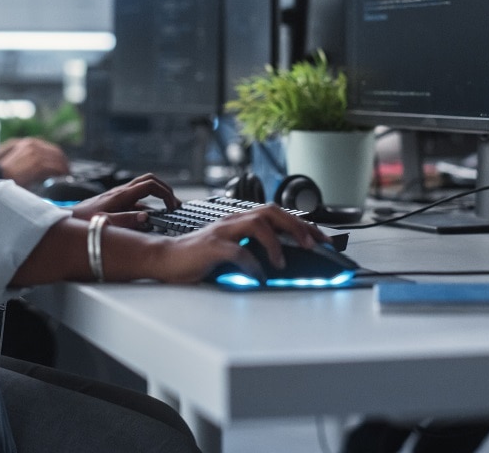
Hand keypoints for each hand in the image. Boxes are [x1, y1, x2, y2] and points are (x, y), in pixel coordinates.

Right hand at [0, 137, 69, 187]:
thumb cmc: (5, 170)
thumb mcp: (16, 155)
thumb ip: (29, 154)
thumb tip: (43, 160)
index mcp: (29, 142)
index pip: (51, 148)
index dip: (59, 158)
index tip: (63, 165)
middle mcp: (34, 145)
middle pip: (57, 153)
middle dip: (64, 163)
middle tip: (67, 172)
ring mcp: (36, 154)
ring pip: (58, 160)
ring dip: (64, 169)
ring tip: (66, 176)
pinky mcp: (37, 164)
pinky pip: (55, 168)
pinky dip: (61, 173)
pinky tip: (62, 178)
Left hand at [71, 173, 179, 229]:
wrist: (67, 220)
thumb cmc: (83, 222)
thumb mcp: (105, 223)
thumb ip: (126, 220)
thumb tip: (146, 216)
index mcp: (121, 195)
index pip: (150, 185)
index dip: (165, 193)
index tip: (172, 206)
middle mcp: (121, 192)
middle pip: (149, 180)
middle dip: (165, 189)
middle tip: (174, 203)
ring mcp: (118, 195)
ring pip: (143, 188)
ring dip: (157, 196)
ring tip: (167, 211)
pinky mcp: (115, 201)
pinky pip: (136, 199)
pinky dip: (147, 205)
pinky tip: (148, 218)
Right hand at [151, 204, 328, 283]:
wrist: (164, 259)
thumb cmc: (198, 257)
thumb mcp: (232, 252)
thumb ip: (253, 251)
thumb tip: (285, 263)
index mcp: (240, 221)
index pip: (278, 214)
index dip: (303, 224)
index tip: (324, 239)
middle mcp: (233, 221)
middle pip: (271, 211)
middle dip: (296, 226)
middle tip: (313, 245)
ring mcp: (221, 232)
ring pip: (256, 224)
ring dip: (275, 242)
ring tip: (283, 262)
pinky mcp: (210, 247)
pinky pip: (235, 251)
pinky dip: (251, 264)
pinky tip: (258, 276)